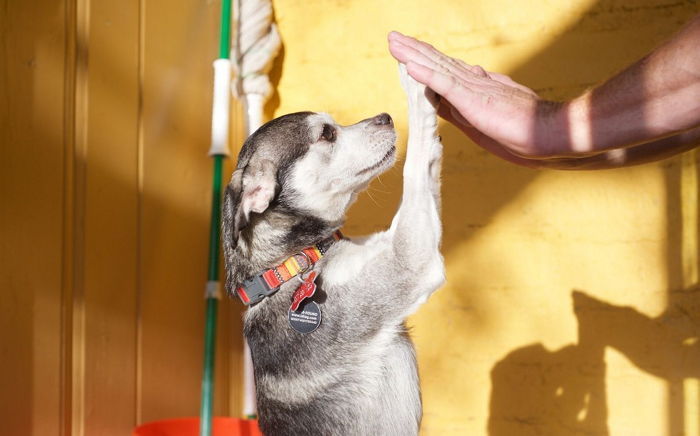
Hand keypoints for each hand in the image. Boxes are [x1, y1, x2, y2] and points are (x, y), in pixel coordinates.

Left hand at [388, 31, 565, 161]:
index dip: (425, 61)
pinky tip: (409, 66)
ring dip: (414, 55)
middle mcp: (474, 83)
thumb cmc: (525, 133)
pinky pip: (446, 84)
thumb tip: (444, 103)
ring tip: (395, 43)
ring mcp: (474, 89)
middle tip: (393, 38)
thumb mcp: (487, 121)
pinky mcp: (474, 100)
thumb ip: (466, 110)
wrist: (551, 134)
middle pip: (438, 62)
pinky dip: (426, 74)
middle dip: (414, 50)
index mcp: (477, 89)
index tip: (408, 53)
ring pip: (438, 67)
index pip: (445, 72)